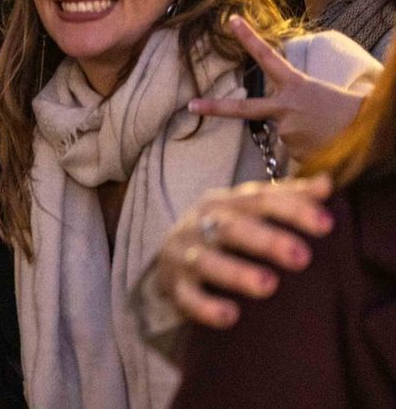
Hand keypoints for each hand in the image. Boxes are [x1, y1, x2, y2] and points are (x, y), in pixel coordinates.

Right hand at [150, 175, 333, 328]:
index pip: (259, 200)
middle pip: (233, 228)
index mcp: (224, 203)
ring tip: (267, 286)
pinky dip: (205, 306)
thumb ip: (287, 197)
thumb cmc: (225, 232)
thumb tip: (326, 182)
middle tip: (302, 257)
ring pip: (206, 261)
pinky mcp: (174, 285)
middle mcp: (201, 224)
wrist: (172, 257)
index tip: (327, 224)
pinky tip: (230, 316)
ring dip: (236, 272)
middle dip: (267, 241)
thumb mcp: (249, 210)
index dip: (292, 210)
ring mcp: (184, 254)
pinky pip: (187, 296)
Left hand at [187, 17, 367, 160]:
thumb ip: (301, 100)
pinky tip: (326, 147)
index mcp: (297, 86)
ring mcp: (287, 132)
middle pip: (242, 109)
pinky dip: (309, 153)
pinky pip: (296, 154)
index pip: (268, 57)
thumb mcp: (325, 95)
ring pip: (284, 136)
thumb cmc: (353, 112)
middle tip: (191, 105)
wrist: (373, 134)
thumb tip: (291, 113)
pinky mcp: (295, 153)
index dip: (248, 39)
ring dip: (302, 138)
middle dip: (214, 107)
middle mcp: (286, 108)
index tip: (231, 20)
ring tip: (327, 135)